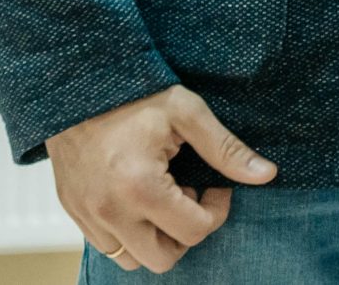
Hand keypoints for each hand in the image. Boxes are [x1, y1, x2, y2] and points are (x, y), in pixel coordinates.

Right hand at [47, 85, 274, 271]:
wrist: (73, 79)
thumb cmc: (132, 92)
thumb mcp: (185, 111)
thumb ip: (226, 148)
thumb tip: (266, 174)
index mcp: (140, 187)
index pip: (193, 232)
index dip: (215, 211)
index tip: (214, 185)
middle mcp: (109, 210)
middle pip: (162, 259)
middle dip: (184, 233)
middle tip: (187, 194)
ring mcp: (86, 213)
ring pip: (130, 258)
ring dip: (153, 237)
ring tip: (160, 196)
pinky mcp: (72, 209)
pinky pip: (105, 243)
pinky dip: (126, 231)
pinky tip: (135, 194)